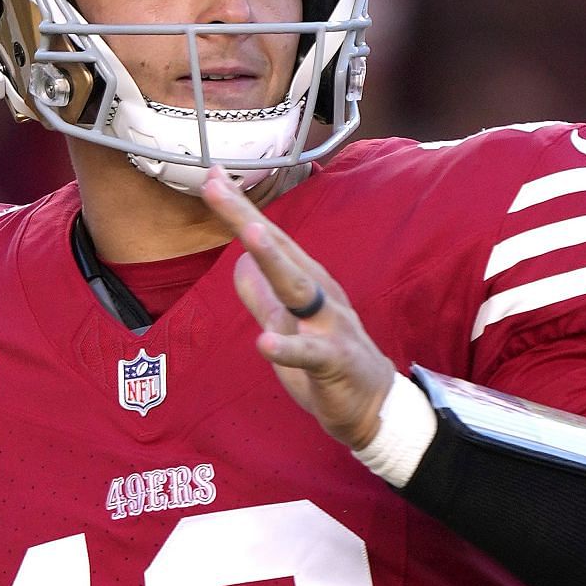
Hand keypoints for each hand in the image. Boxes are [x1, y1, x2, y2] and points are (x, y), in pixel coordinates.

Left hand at [202, 165, 396, 449]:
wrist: (373, 407)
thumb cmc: (328, 362)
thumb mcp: (287, 326)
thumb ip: (261, 297)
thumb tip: (237, 266)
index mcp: (307, 284)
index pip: (269, 241)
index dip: (240, 211)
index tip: (212, 178)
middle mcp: (320, 295)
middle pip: (280, 251)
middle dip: (247, 218)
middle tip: (215, 186)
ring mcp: (330, 325)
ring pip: (299, 289)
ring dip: (275, 262)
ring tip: (250, 236)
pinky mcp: (336, 361)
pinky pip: (310, 353)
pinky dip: (287, 347)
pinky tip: (264, 342)